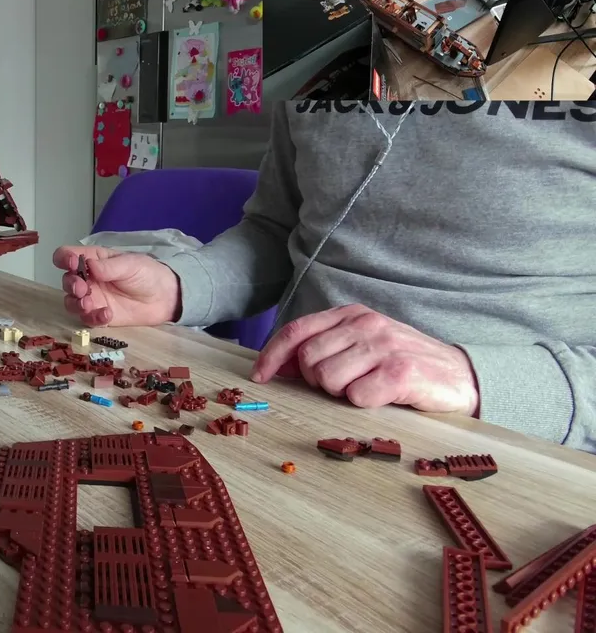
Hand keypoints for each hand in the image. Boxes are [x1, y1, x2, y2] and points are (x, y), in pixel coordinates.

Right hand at [54, 245, 180, 327]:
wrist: (164, 297)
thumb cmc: (146, 273)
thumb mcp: (130, 264)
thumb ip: (109, 266)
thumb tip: (88, 265)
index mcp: (92, 260)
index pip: (66, 255)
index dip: (64, 258)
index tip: (71, 263)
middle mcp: (87, 279)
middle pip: (66, 281)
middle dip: (71, 284)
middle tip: (82, 289)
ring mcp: (92, 298)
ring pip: (71, 302)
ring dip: (76, 303)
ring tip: (89, 304)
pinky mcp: (99, 316)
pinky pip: (87, 319)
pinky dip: (93, 317)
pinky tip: (106, 314)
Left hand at [250, 304, 479, 415]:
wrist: (460, 376)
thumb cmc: (402, 363)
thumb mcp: (361, 345)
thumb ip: (324, 348)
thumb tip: (278, 366)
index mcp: (351, 314)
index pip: (296, 331)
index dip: (272, 355)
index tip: (259, 377)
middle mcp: (366, 324)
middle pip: (308, 359)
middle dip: (316, 381)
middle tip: (343, 386)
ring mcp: (384, 346)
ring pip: (328, 378)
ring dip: (341, 393)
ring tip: (366, 389)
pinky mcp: (400, 372)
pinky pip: (357, 396)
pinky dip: (363, 404)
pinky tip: (382, 397)